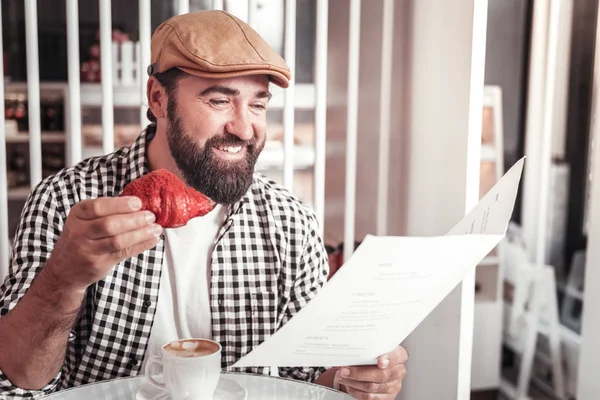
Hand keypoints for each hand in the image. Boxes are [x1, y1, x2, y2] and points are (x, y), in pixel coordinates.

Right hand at [46, 196, 161, 290]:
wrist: (64, 268)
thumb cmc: (82, 237)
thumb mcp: (86, 220)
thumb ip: (108, 211)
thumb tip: (141, 204)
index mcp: (77, 214)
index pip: (98, 207)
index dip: (120, 204)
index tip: (138, 203)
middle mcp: (79, 231)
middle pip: (109, 224)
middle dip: (134, 220)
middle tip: (151, 216)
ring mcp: (87, 249)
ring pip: (117, 240)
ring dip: (141, 234)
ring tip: (156, 228)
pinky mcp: (98, 263)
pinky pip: (123, 253)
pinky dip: (141, 245)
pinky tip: (152, 240)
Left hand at [335, 346, 407, 398]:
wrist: (378, 364)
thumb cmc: (375, 354)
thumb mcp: (374, 347)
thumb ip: (368, 349)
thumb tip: (351, 351)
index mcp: (399, 356)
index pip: (396, 356)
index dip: (388, 359)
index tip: (379, 361)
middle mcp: (399, 371)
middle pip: (381, 374)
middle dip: (359, 373)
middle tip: (344, 370)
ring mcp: (394, 385)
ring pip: (373, 387)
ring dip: (353, 383)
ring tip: (342, 377)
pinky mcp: (388, 396)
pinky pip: (371, 397)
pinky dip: (357, 392)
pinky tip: (350, 386)